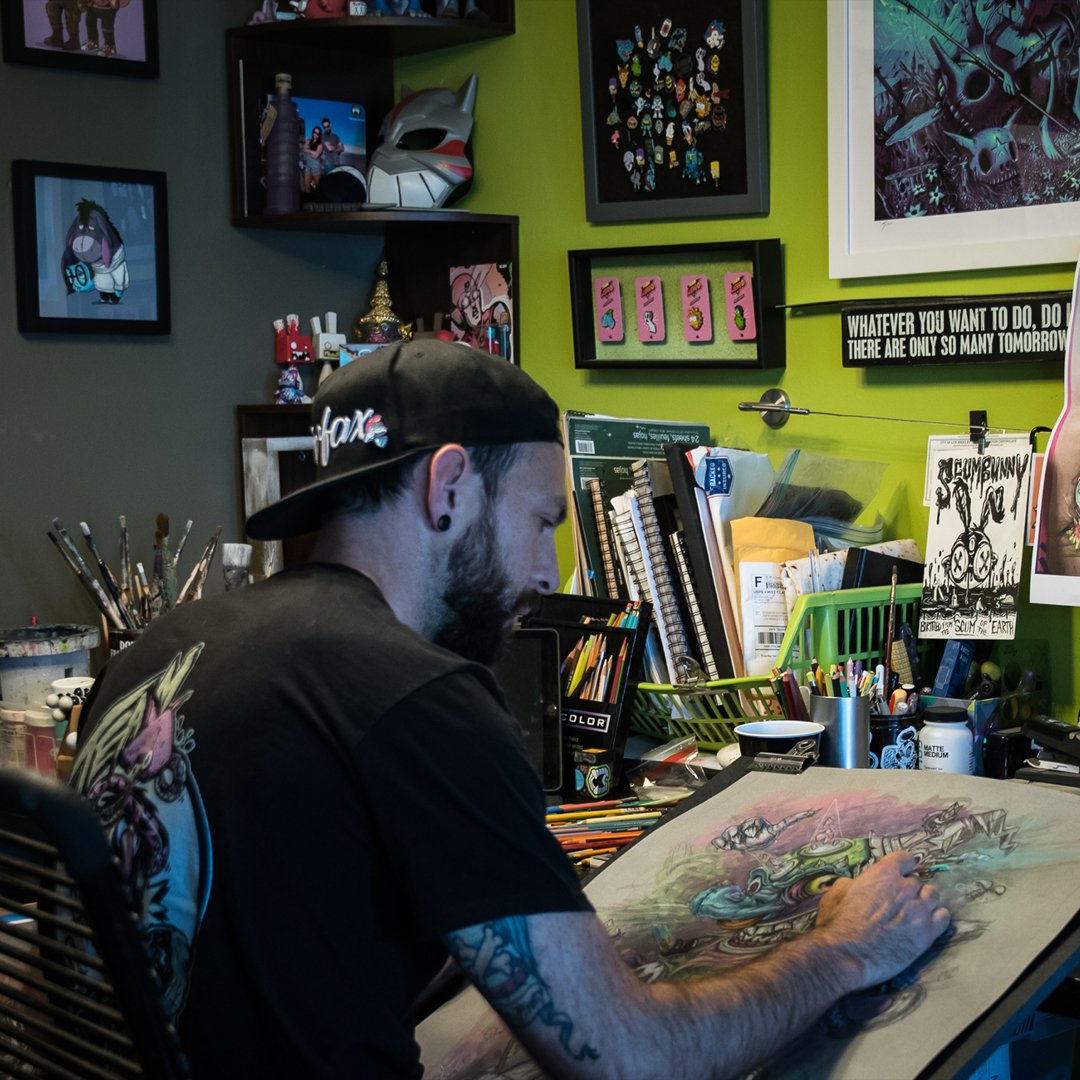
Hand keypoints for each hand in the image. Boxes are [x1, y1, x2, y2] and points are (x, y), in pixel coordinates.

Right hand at [815, 851, 950, 990]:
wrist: (848, 954)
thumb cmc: (839, 923)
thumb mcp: (838, 892)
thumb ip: (854, 883)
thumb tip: (859, 884)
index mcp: (883, 874)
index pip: (905, 858)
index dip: (904, 866)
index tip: (902, 872)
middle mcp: (905, 887)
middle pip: (918, 881)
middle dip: (910, 889)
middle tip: (901, 901)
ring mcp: (919, 910)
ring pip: (933, 895)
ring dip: (925, 901)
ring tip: (915, 912)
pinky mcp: (928, 932)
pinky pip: (944, 916)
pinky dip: (937, 917)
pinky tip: (927, 923)